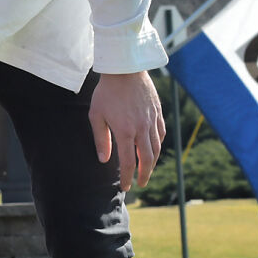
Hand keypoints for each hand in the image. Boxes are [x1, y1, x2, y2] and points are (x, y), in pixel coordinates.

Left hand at [89, 71, 166, 190]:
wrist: (125, 70)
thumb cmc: (106, 93)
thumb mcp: (96, 116)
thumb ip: (101, 139)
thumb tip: (104, 160)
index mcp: (125, 132)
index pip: (128, 162)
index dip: (127, 177)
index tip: (125, 187)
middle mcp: (142, 129)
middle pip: (147, 159)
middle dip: (144, 175)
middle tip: (140, 184)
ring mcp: (152, 120)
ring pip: (157, 147)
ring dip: (153, 162)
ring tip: (147, 170)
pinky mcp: (158, 112)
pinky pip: (161, 133)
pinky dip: (158, 145)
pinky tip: (154, 149)